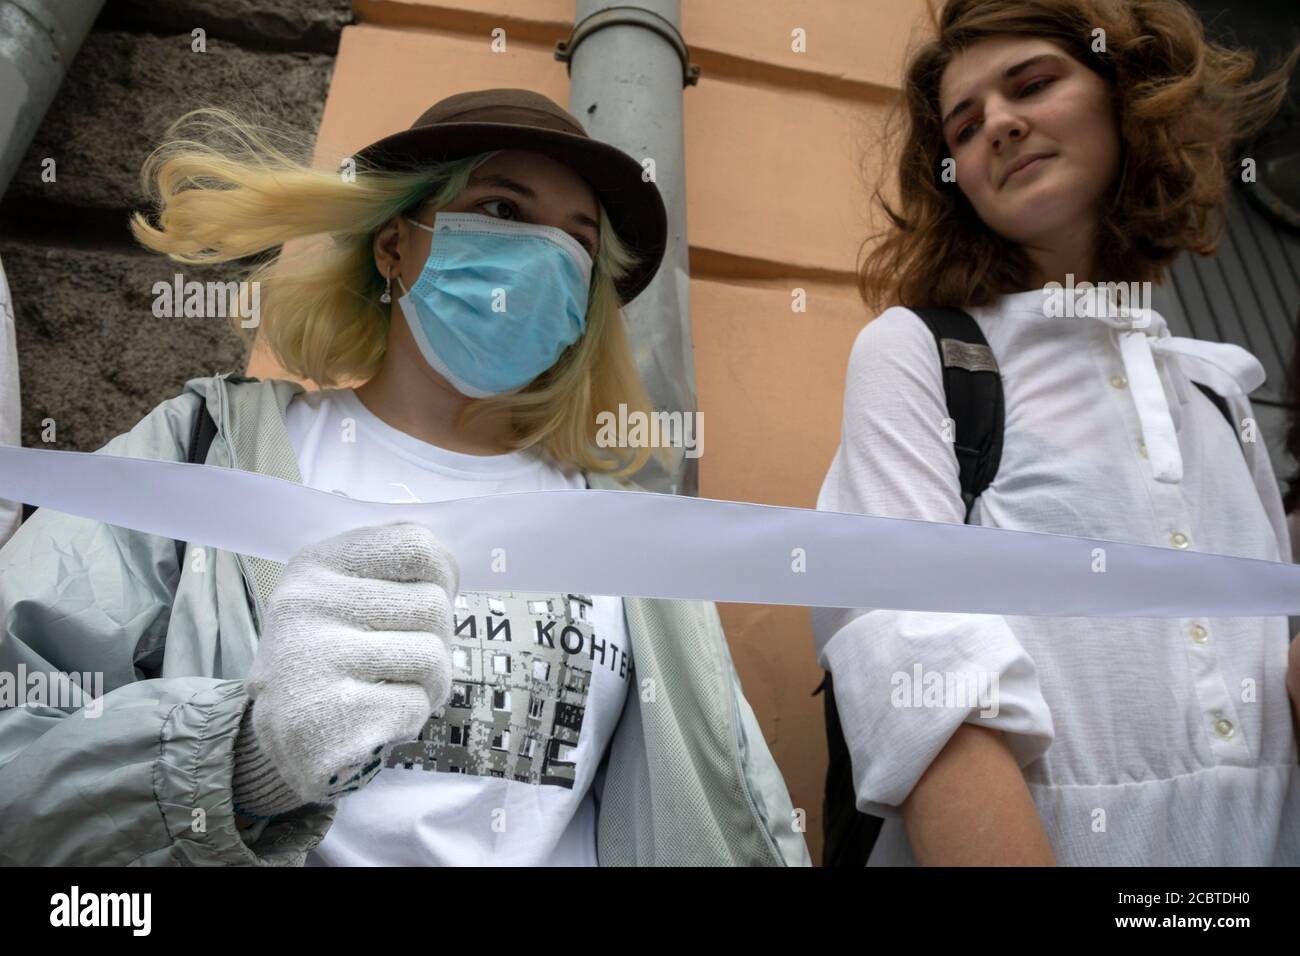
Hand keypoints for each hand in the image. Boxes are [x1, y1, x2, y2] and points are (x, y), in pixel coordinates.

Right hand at [234, 521, 457, 814]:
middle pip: (433, 604)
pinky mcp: (329, 717)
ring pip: (432, 655)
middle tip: (404, 659)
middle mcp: (308, 604)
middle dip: (436, 638)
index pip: (416, 546)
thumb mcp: (339, 595)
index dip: (444, 574)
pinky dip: (409, 716)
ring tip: (393, 689)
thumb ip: (386, 570)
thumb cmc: (329, 659)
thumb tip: (445, 560)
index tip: (437, 594)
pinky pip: (415, 704)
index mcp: (315, 564)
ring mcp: (314, 660)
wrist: (284, 738)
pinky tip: (377, 717)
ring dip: (429, 682)